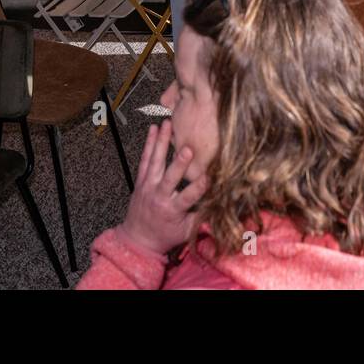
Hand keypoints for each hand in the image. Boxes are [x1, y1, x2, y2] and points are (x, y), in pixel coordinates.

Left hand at [117, 121, 207, 256]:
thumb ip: (203, 219)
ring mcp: (148, 186)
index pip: (188, 197)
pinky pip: (145, 159)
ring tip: (168, 124)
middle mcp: (159, 196)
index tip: (210, 177)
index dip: (199, 187)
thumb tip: (226, 208)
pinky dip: (149, 143)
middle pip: (169, 178)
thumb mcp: (186, 232)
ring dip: (161, 142)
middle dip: (178, 164)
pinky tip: (154, 129)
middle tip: (187, 150)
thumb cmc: (165, 235)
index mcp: (172, 210)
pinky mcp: (142, 180)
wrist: (137, 238)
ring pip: (155, 162)